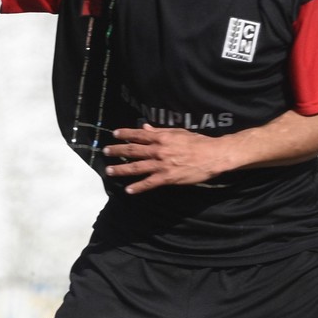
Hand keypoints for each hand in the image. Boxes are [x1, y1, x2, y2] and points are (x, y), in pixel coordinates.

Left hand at [103, 124, 230, 192]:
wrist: (212, 156)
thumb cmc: (197, 142)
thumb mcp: (178, 132)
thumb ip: (160, 131)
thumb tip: (145, 127)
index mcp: (161, 137)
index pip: (138, 134)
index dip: (125, 134)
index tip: (114, 134)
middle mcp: (158, 150)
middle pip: (132, 150)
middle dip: (117, 151)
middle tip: (105, 152)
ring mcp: (161, 165)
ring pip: (136, 167)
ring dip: (121, 169)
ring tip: (109, 171)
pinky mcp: (167, 178)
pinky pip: (149, 183)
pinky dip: (138, 187)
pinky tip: (128, 190)